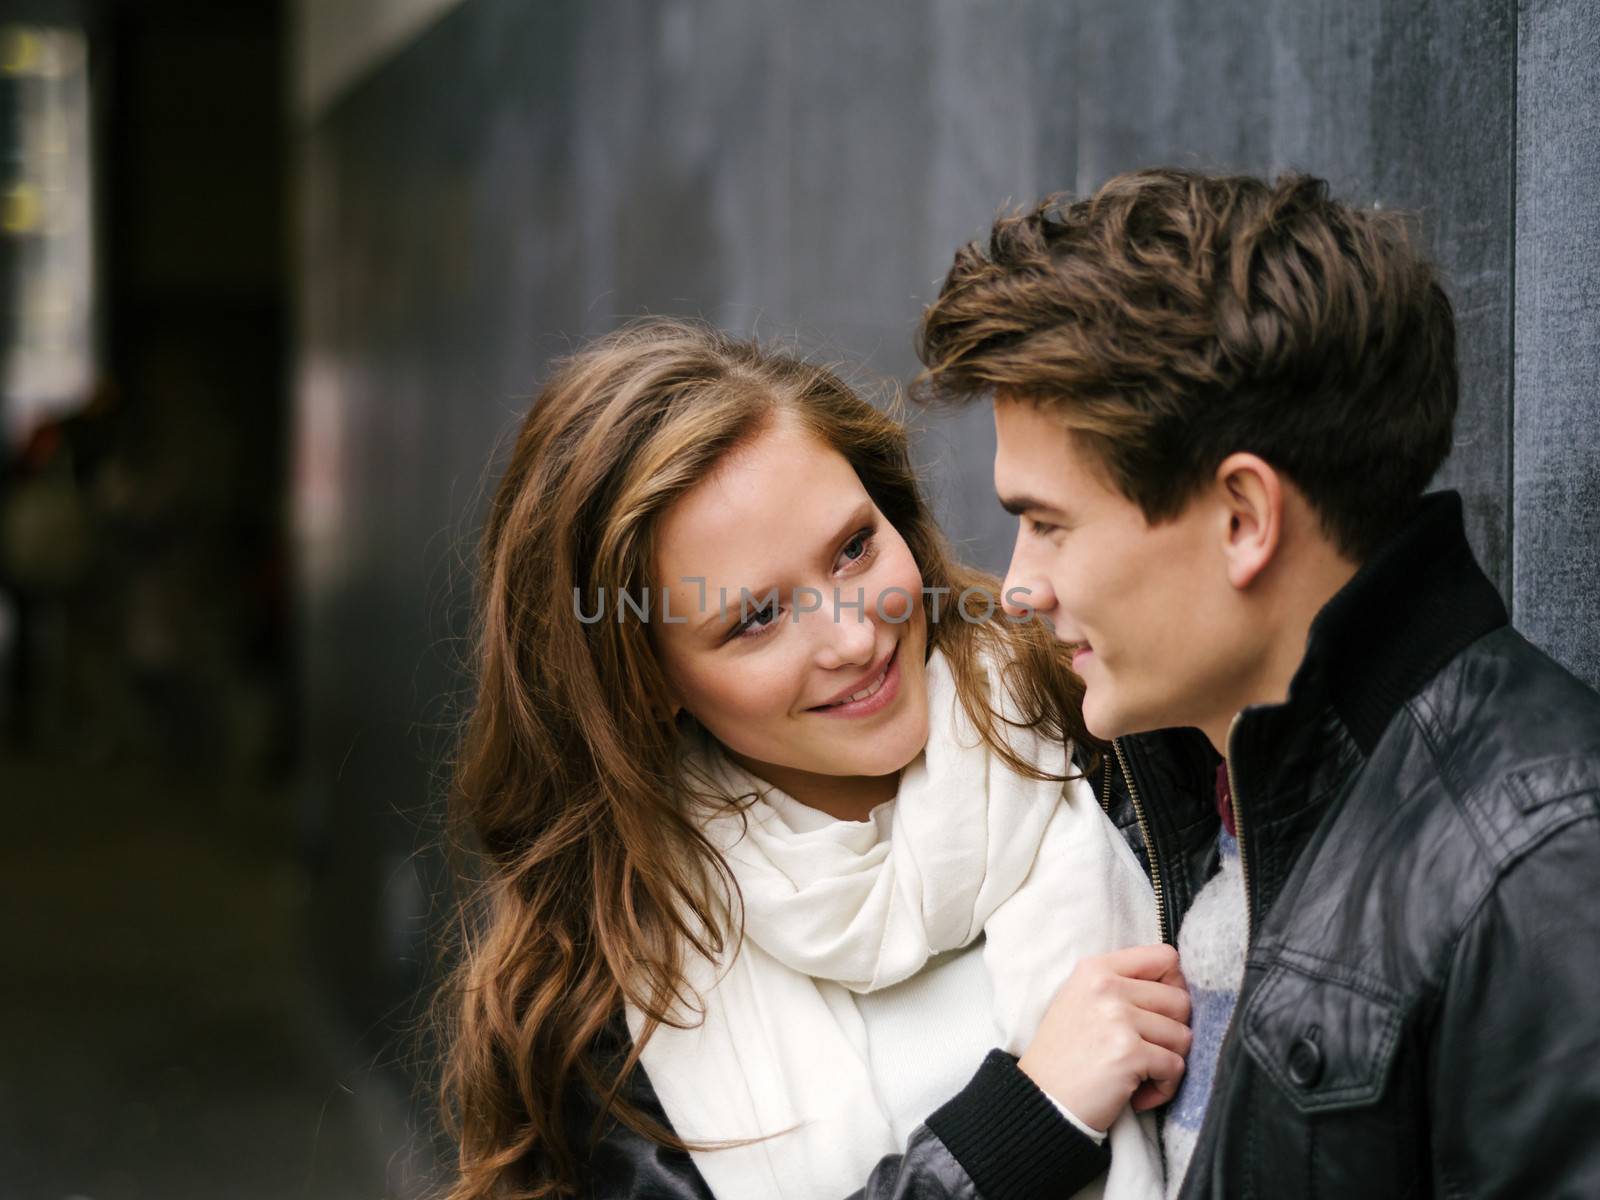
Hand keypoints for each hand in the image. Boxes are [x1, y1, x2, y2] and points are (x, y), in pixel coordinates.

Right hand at [1017, 943, 1191, 1132]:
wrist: (1042, 1100)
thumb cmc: (1065, 1055)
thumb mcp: (1082, 1001)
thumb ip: (1121, 985)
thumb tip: (1178, 987)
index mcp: (1096, 969)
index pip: (1165, 957)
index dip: (1174, 986)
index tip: (1159, 1012)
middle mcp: (1106, 987)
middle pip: (1180, 1000)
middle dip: (1172, 1032)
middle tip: (1147, 1051)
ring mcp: (1118, 1019)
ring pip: (1183, 1036)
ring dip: (1168, 1062)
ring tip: (1140, 1074)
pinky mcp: (1129, 1053)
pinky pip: (1176, 1067)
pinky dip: (1164, 1087)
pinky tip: (1139, 1093)